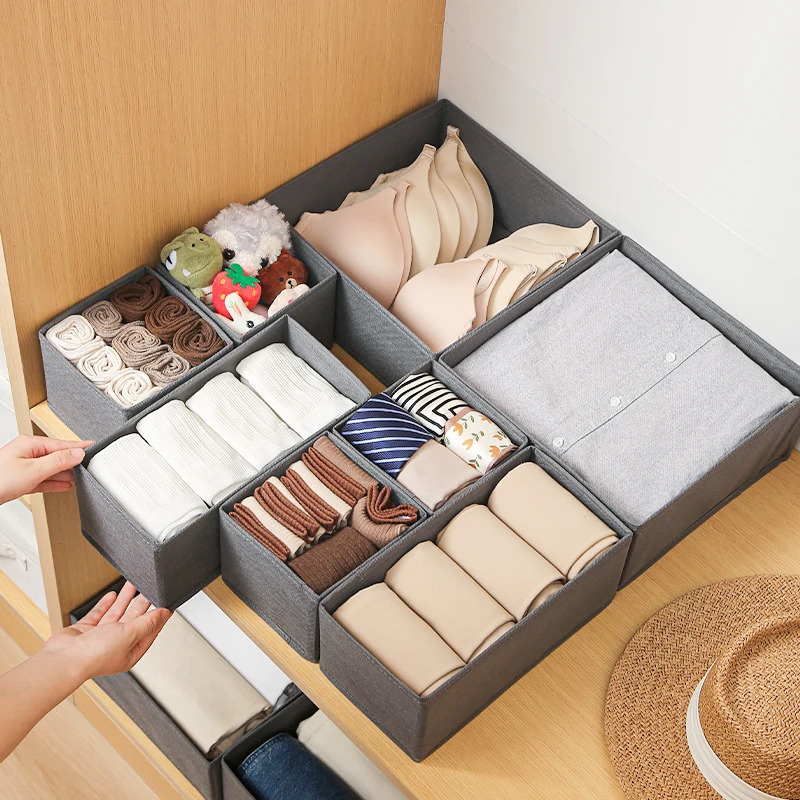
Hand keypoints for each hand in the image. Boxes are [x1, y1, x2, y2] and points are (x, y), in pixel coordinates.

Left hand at [0, 434, 93, 503]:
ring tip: (79, 478)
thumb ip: (58, 461)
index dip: (80, 447)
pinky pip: (43, 478)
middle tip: (90, 465)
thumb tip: (78, 453)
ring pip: (51, 468)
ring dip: (64, 473)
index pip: (62, 444)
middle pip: (57, 455)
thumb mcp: (34, 470)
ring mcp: (23, 465)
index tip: (94, 446)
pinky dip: (54, 481)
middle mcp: (27, 452)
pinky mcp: (21, 478)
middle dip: (73, 462)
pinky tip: (64, 485)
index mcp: (30, 444)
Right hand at [41, 582, 170, 680]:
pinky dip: (106, 604)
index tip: (165, 603)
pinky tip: (113, 595)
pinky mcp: (86, 631)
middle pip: (133, 620)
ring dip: (125, 599)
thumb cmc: (95, 655)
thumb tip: (165, 614)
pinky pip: (99, 614)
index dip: (157, 617)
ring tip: (133, 584)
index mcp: (130, 653)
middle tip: (149, 588)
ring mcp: (100, 638)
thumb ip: (147, 622)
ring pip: (117, 613)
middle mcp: (116, 646)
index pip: (149, 631)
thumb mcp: (130, 634)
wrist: (64, 659)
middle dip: (141, 603)